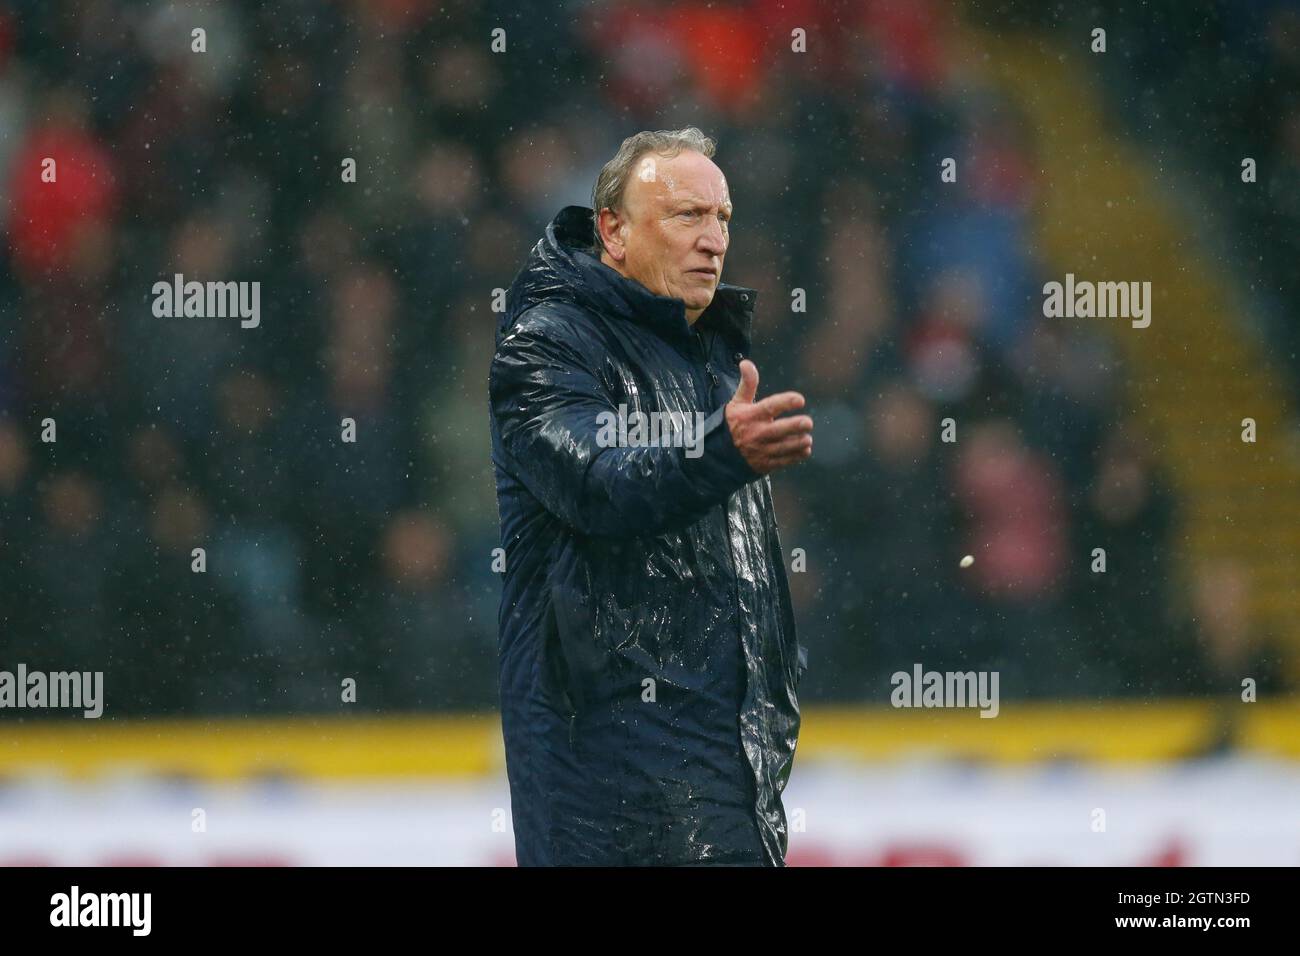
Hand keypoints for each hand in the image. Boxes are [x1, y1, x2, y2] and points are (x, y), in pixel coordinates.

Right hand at [724, 360, 812, 474]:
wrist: (718, 454)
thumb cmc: (732, 424)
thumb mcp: (737, 403)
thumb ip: (747, 384)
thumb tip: (746, 362)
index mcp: (750, 416)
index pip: (770, 406)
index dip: (786, 402)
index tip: (800, 400)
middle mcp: (756, 433)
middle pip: (779, 430)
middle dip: (795, 426)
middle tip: (808, 423)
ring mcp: (760, 450)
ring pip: (784, 447)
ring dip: (799, 442)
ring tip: (807, 438)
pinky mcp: (764, 464)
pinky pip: (783, 461)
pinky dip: (796, 456)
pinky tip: (804, 449)